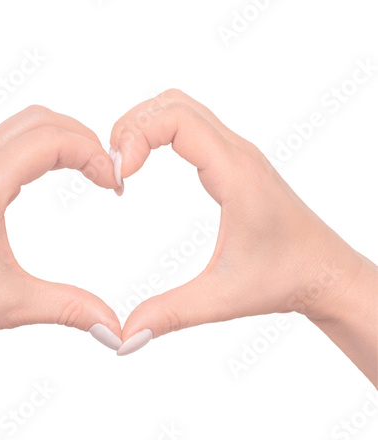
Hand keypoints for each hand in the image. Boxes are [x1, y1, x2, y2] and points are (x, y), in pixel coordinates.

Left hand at [0, 106, 122, 399]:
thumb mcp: (11, 304)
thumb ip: (70, 309)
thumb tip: (112, 327)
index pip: (51, 140)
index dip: (93, 154)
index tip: (114, 182)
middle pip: (40, 121)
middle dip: (83, 138)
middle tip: (107, 171)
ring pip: (21, 126)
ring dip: (61, 139)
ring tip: (87, 169)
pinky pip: (6, 143)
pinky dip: (39, 149)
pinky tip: (51, 175)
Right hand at [112, 90, 376, 386]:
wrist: (326, 272)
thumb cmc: (286, 278)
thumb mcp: (222, 299)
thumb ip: (169, 314)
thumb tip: (124, 336)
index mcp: (235, 173)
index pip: (177, 119)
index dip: (136, 136)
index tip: (119, 176)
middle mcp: (237, 153)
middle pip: (173, 104)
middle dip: (132, 125)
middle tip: (114, 167)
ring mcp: (236, 155)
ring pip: (182, 109)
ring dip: (145, 125)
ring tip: (124, 163)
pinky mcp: (233, 164)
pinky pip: (191, 127)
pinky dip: (160, 133)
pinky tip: (147, 163)